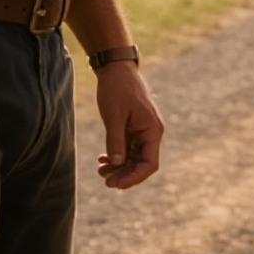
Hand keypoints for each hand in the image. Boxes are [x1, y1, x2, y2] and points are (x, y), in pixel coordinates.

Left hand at [95, 62, 163, 187]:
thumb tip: (117, 163)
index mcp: (153, 131)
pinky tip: (102, 159)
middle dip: (125, 174)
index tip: (116, 184)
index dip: (134, 177)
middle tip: (105, 181)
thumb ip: (116, 140)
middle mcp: (150, 133)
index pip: (150, 163)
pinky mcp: (133, 128)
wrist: (116, 69)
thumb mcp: (114, 115)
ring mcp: (142, 131)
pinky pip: (128, 149)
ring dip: (119, 167)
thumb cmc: (117, 88)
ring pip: (134, 158)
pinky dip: (116, 156)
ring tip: (101, 171)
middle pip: (142, 164)